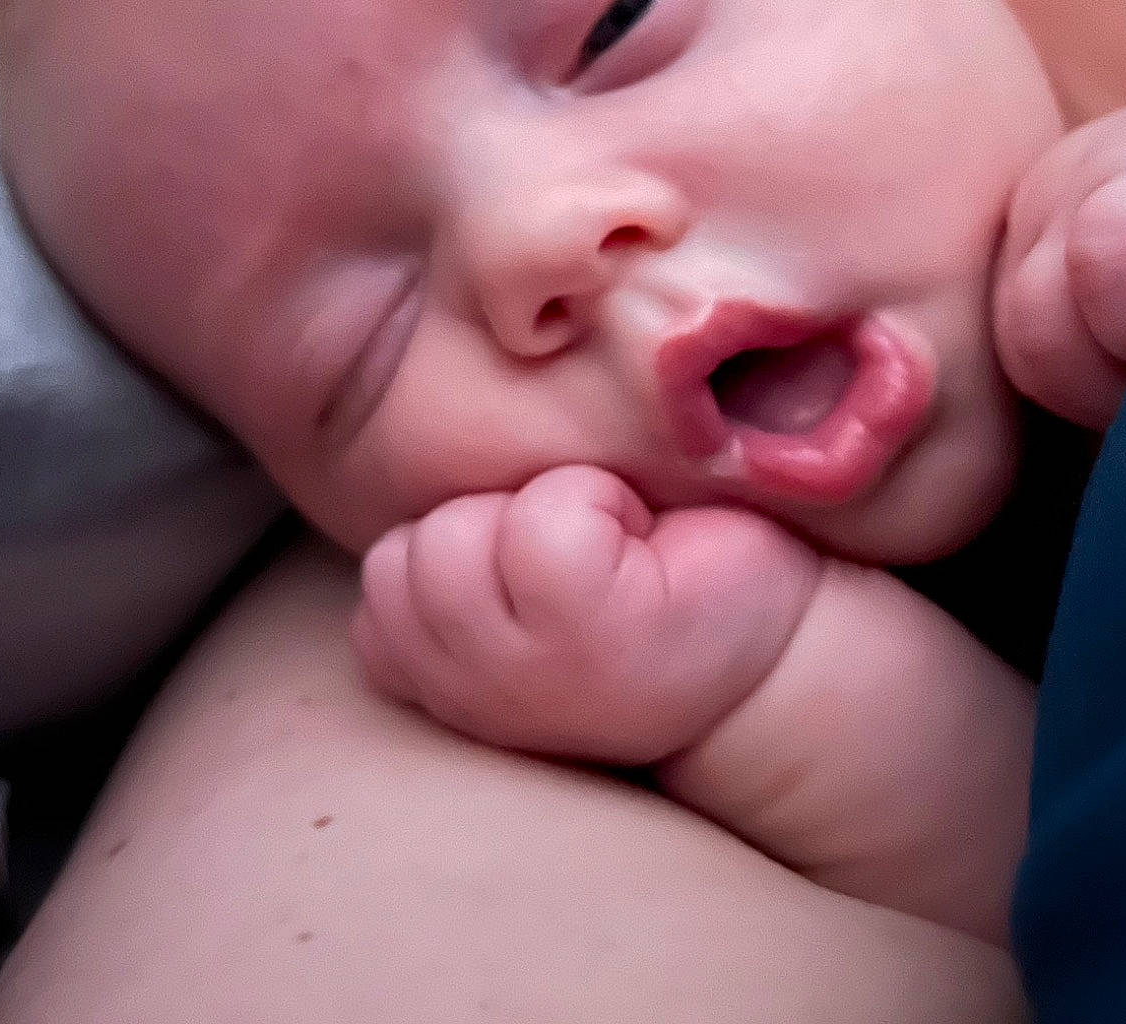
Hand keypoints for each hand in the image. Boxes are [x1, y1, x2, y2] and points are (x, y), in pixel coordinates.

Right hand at [353, 465, 822, 763]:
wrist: (775, 635)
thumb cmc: (641, 580)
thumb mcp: (507, 570)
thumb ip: (440, 552)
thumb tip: (350, 426)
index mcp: (441, 684)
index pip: (379, 582)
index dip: (467, 542)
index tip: (547, 572)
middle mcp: (469, 700)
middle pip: (402, 560)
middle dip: (494, 528)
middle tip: (585, 561)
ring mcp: (521, 680)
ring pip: (455, 539)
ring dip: (545, 514)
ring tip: (610, 554)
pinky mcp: (590, 636)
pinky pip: (545, 522)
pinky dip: (597, 503)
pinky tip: (642, 545)